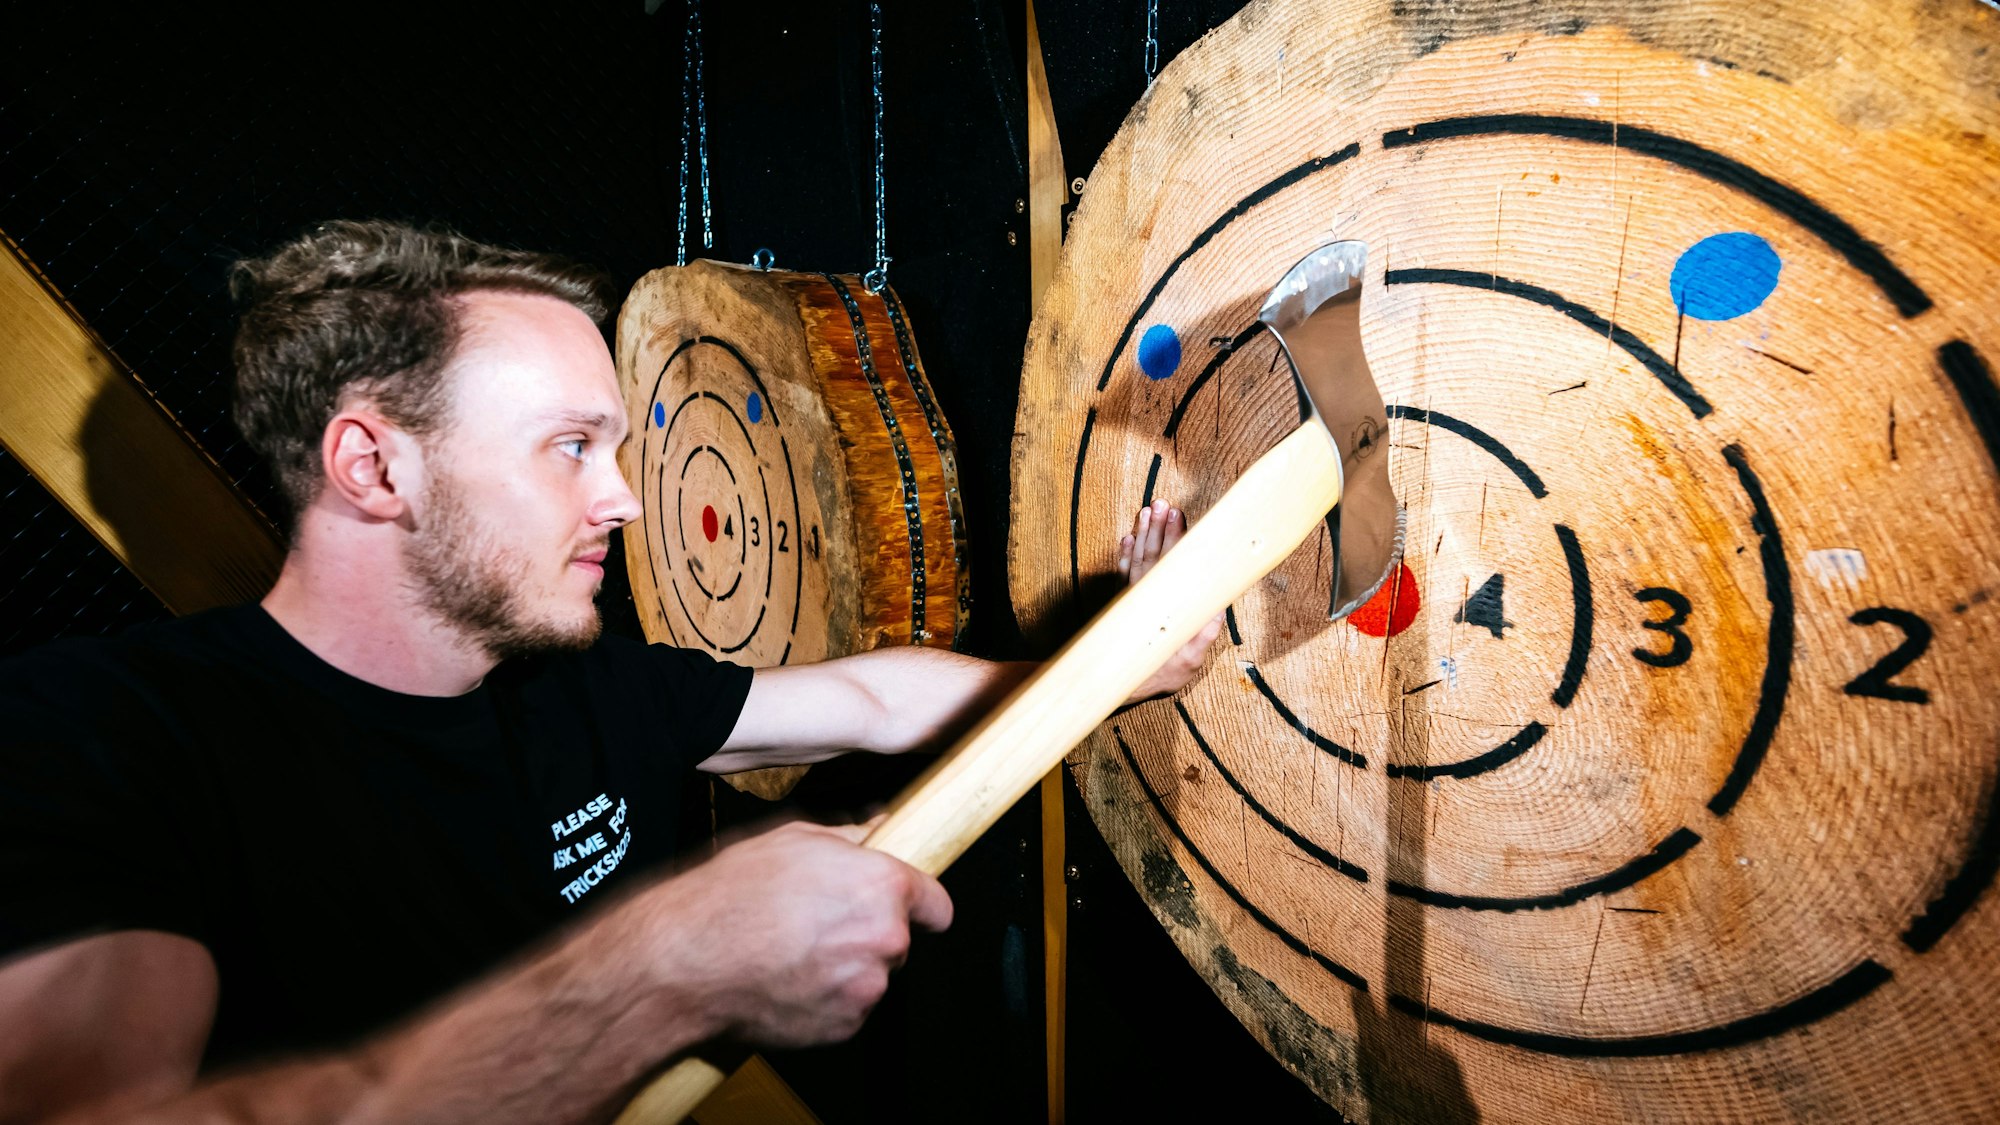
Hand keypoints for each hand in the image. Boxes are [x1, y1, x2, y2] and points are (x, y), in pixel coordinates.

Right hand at [634, 821, 951, 1047]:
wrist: (687, 962)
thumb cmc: (732, 896)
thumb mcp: (793, 840)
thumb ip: (850, 838)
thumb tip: (880, 829)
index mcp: (881, 886)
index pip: (936, 903)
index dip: (923, 904)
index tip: (919, 909)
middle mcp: (884, 938)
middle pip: (898, 939)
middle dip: (868, 932)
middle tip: (820, 924)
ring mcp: (865, 987)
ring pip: (870, 976)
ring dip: (846, 968)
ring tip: (794, 952)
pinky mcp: (844, 1026)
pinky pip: (847, 1009)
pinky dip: (826, 999)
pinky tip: (788, 979)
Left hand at [1116, 499, 1222, 702]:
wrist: (1121, 685)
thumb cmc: (1162, 674)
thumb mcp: (1188, 660)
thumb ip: (1201, 636)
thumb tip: (1216, 609)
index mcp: (1163, 606)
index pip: (1170, 565)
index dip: (1175, 540)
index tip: (1178, 517)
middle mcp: (1145, 597)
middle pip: (1153, 555)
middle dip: (1159, 528)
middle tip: (1164, 504)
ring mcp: (1131, 599)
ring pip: (1137, 559)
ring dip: (1143, 534)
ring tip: (1149, 510)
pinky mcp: (1121, 604)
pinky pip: (1121, 574)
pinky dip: (1124, 555)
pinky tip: (1127, 539)